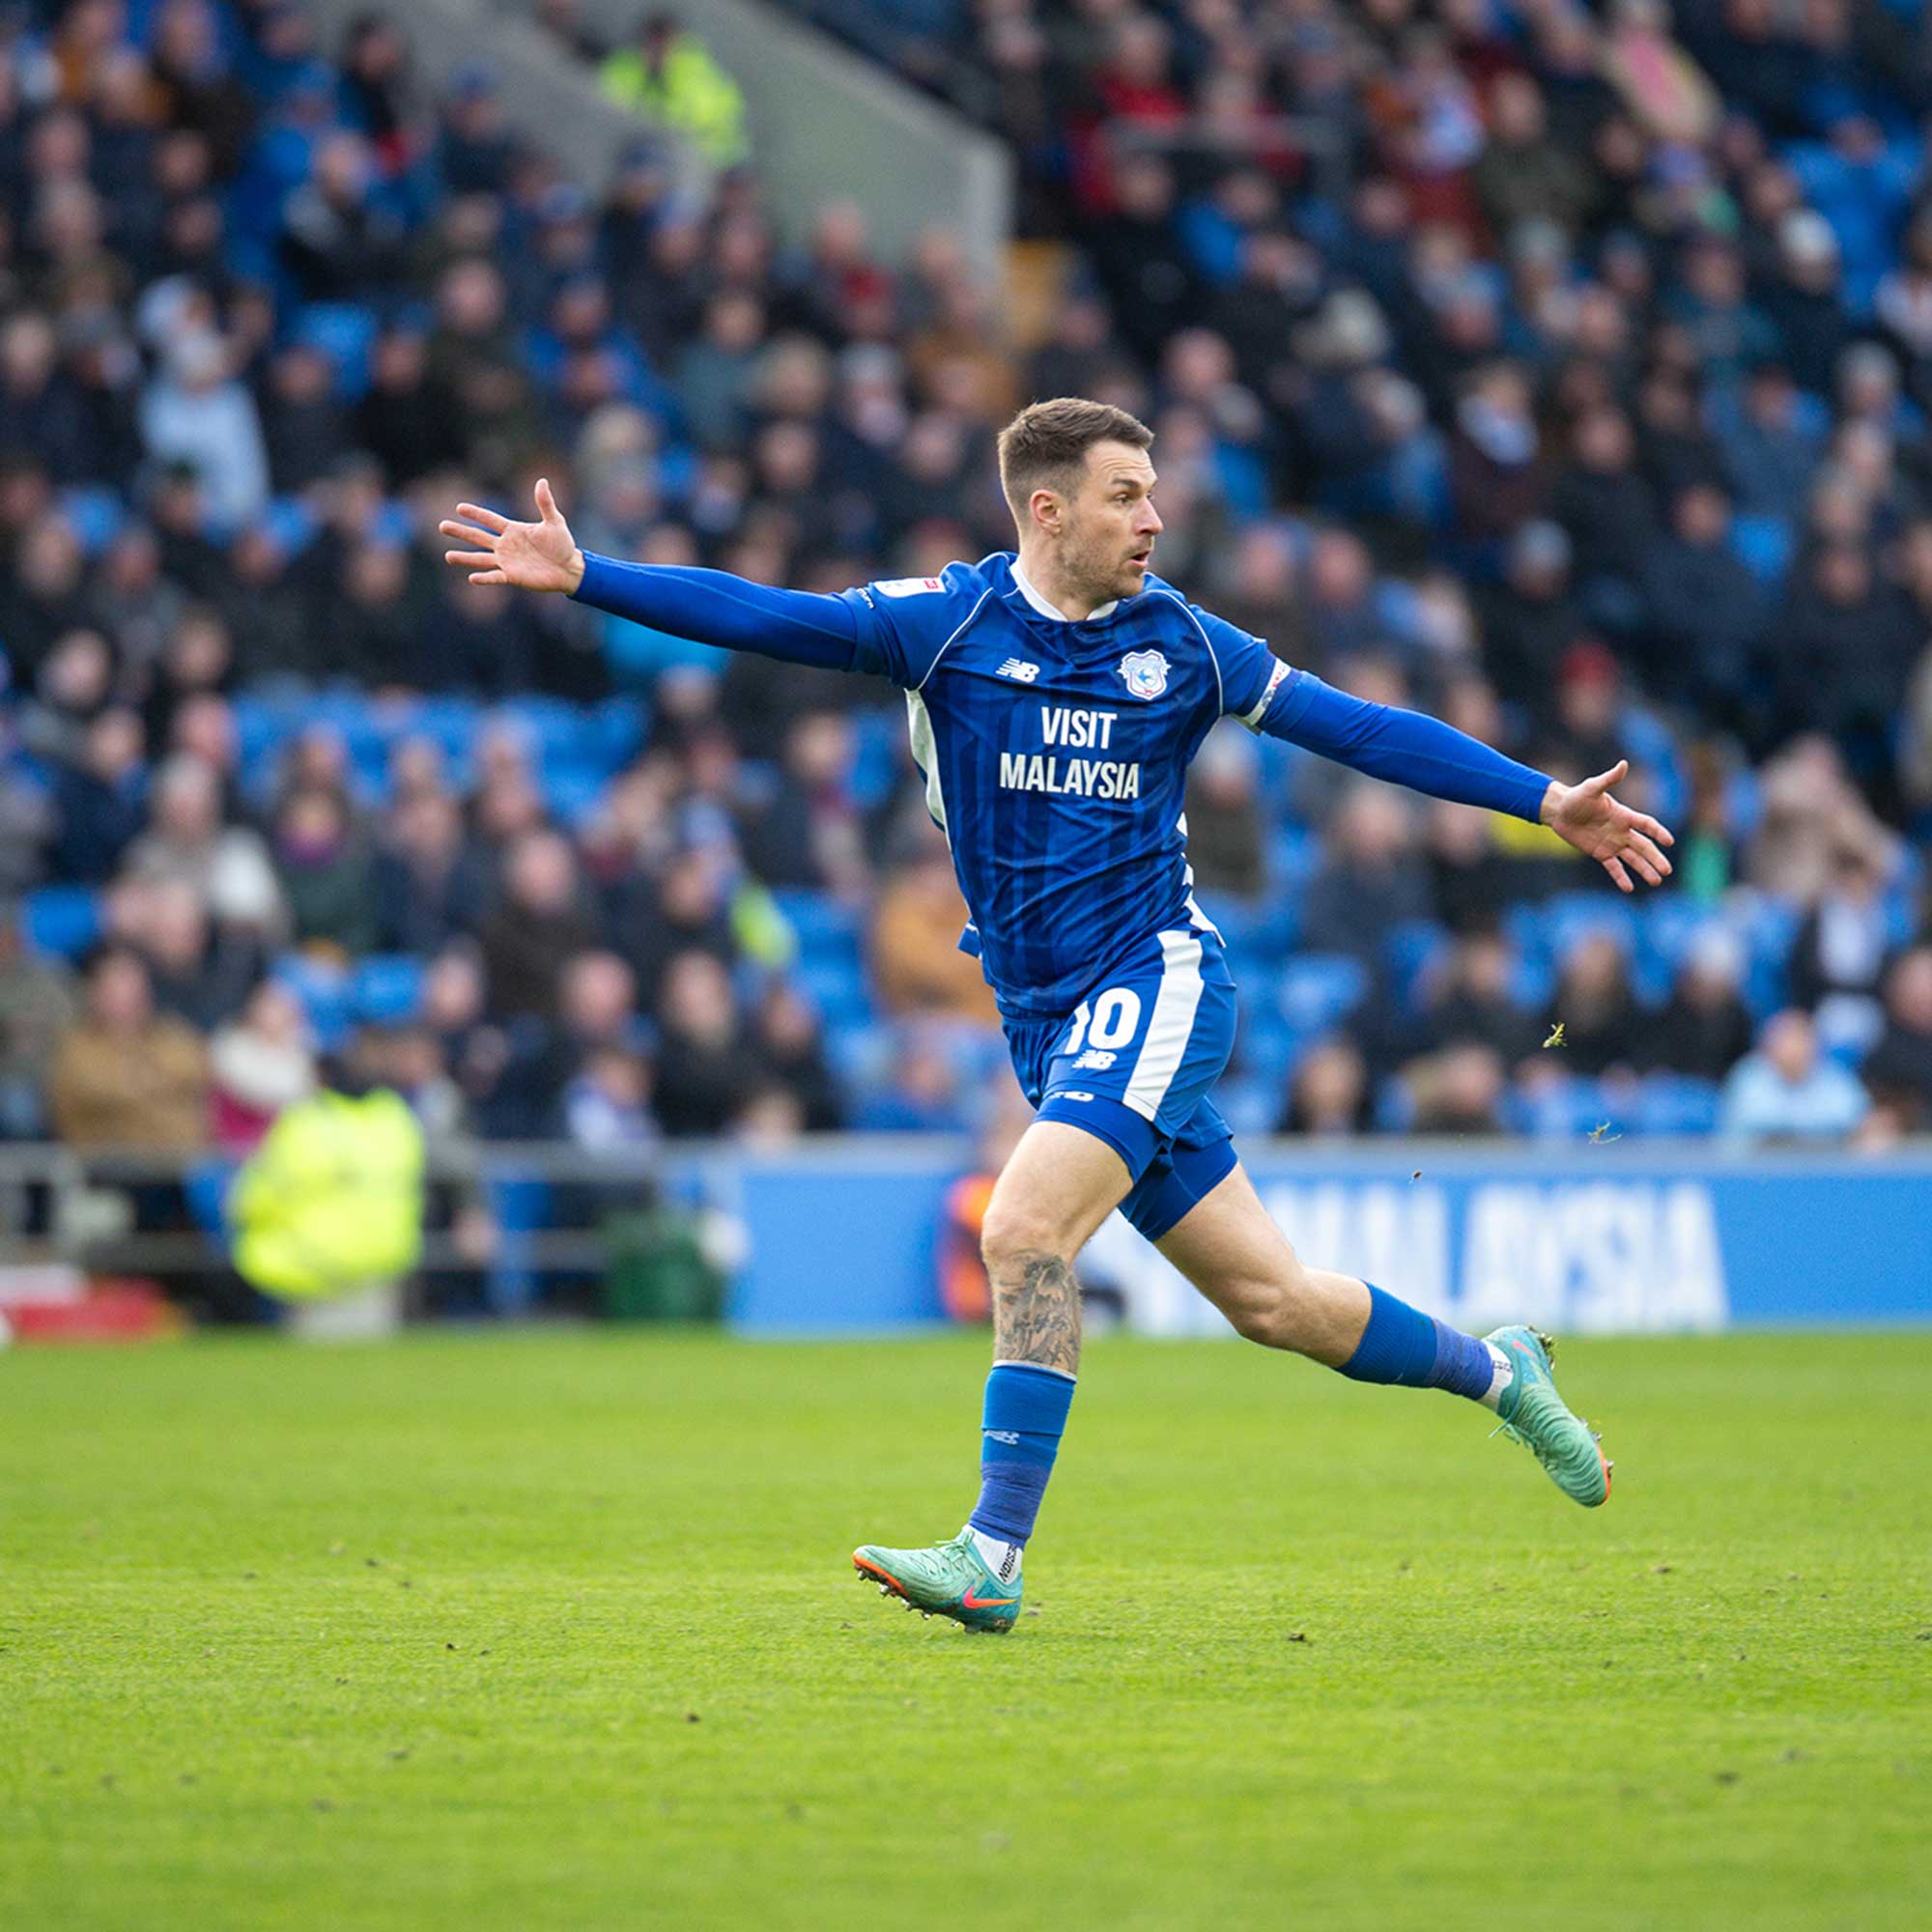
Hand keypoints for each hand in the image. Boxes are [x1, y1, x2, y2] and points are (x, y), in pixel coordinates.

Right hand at [439, 477, 584, 593]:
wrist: (570, 569)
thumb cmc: (563, 545)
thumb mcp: (555, 521)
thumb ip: (545, 503)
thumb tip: (542, 481)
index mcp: (513, 530)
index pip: (489, 520)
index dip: (475, 514)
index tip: (459, 507)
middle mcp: (506, 545)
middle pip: (478, 537)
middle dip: (460, 531)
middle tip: (441, 526)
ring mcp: (507, 561)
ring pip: (480, 558)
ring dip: (464, 557)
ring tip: (447, 556)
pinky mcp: (512, 577)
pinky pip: (495, 577)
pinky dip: (485, 578)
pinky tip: (472, 577)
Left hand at [1538, 760, 1674, 892]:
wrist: (1560, 811)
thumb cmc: (1577, 797)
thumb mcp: (1592, 787)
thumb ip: (1608, 779)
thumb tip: (1623, 764)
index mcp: (1624, 815)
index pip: (1646, 825)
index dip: (1658, 832)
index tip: (1670, 842)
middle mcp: (1622, 831)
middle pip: (1643, 846)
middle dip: (1655, 858)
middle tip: (1667, 871)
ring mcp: (1612, 844)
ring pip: (1632, 859)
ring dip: (1644, 870)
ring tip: (1656, 882)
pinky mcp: (1600, 853)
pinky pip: (1613, 867)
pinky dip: (1621, 877)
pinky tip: (1629, 888)